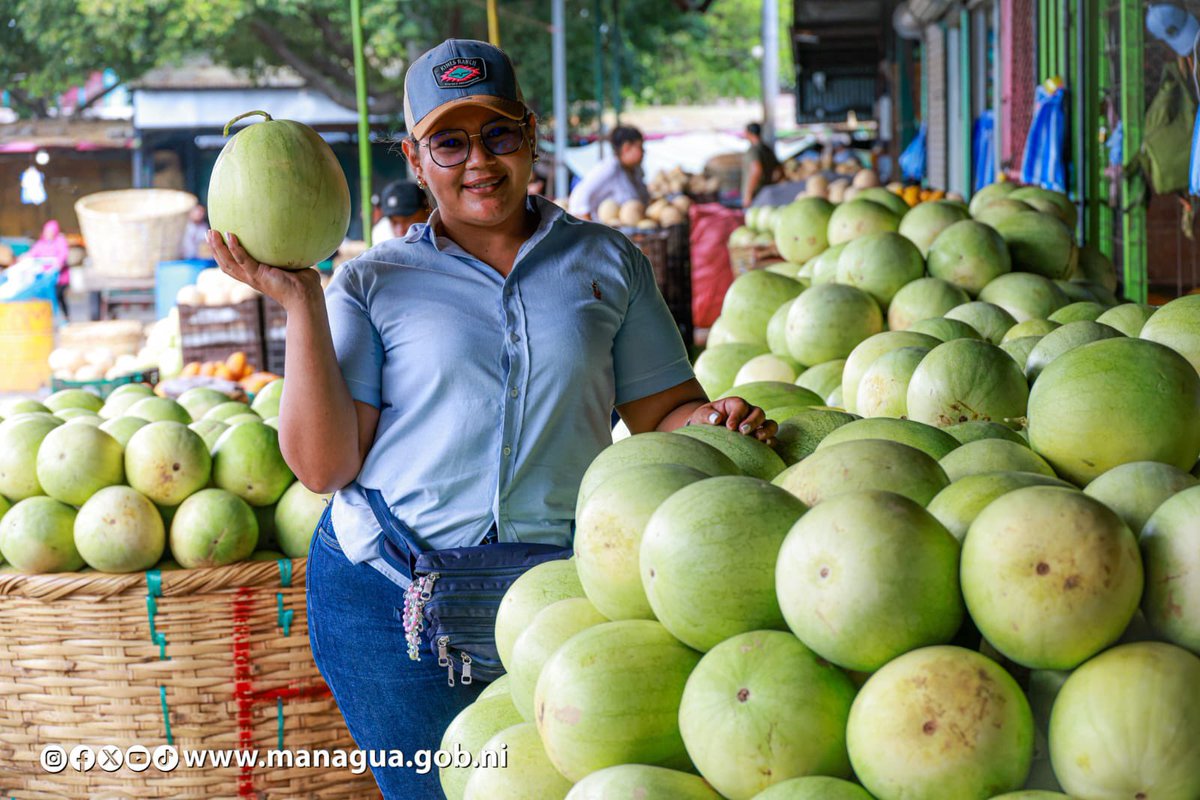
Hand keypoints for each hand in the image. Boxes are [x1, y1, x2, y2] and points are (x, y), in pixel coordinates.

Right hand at [207, 230, 322, 310]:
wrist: (307, 298)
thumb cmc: (304, 282)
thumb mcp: (292, 263)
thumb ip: (288, 251)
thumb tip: (295, 234)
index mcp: (256, 275)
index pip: (234, 264)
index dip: (223, 253)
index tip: (217, 238)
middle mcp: (251, 277)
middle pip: (225, 264)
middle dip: (215, 249)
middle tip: (208, 232)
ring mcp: (254, 277)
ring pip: (229, 263)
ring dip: (218, 248)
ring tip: (211, 232)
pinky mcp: (259, 276)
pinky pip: (243, 260)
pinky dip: (236, 249)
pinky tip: (231, 236)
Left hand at [687, 397, 777, 446]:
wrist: (707, 430)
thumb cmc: (705, 420)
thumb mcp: (701, 415)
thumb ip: (707, 415)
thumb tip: (716, 419)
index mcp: (735, 404)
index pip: (741, 405)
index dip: (737, 415)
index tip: (729, 427)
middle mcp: (749, 413)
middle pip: (759, 412)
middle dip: (752, 422)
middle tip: (742, 431)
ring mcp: (757, 426)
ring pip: (770, 424)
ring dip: (767, 431)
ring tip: (758, 438)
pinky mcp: (760, 438)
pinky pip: (772, 438)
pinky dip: (771, 441)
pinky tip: (765, 446)